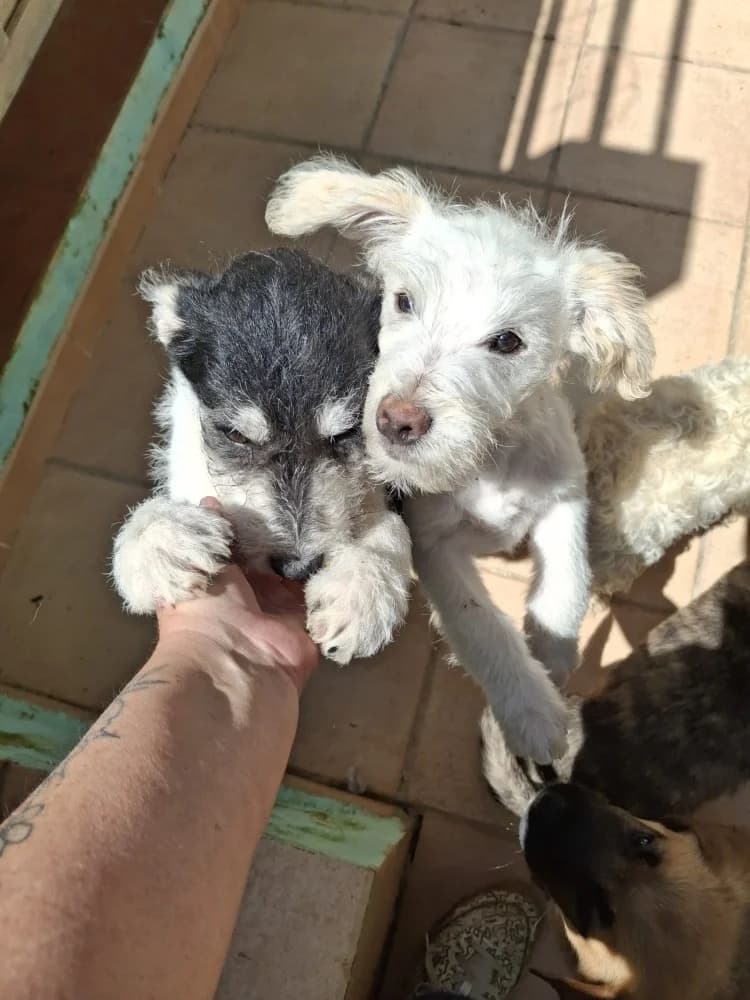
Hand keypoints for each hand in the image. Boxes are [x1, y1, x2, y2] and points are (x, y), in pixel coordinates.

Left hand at [156, 499, 318, 693]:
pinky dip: (334, 575)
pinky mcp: (311, 620)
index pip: (244, 548)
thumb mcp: (199, 563)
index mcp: (225, 582)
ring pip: (304, 574)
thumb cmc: (206, 611)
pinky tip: (345, 543)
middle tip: (309, 500)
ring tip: (332, 514)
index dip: (256, 526)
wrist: (234, 664)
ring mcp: (285, 609)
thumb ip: (210, 533)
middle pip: (277, 559)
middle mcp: (255, 595)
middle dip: (290, 537)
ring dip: (314, 553)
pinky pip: (325, 594)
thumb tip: (208, 500)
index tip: (274, 495)